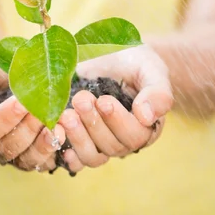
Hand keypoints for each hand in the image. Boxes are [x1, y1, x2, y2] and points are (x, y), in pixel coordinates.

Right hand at [0, 58, 64, 171]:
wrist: (8, 78)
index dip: (4, 118)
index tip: (21, 102)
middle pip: (7, 148)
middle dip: (27, 130)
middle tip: (43, 112)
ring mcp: (14, 156)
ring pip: (26, 160)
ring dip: (43, 145)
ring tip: (58, 128)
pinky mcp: (35, 157)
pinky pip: (44, 164)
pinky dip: (56, 153)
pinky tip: (66, 136)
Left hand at [58, 45, 173, 173]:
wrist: (111, 54)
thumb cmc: (135, 62)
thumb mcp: (151, 69)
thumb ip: (158, 92)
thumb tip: (146, 117)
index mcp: (147, 126)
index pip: (135, 136)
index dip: (118, 122)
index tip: (104, 101)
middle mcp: (124, 140)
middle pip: (112, 146)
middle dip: (94, 123)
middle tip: (81, 100)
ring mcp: (101, 143)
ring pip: (92, 156)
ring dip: (78, 137)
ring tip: (66, 115)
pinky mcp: (81, 141)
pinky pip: (75, 160)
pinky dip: (65, 152)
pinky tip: (56, 138)